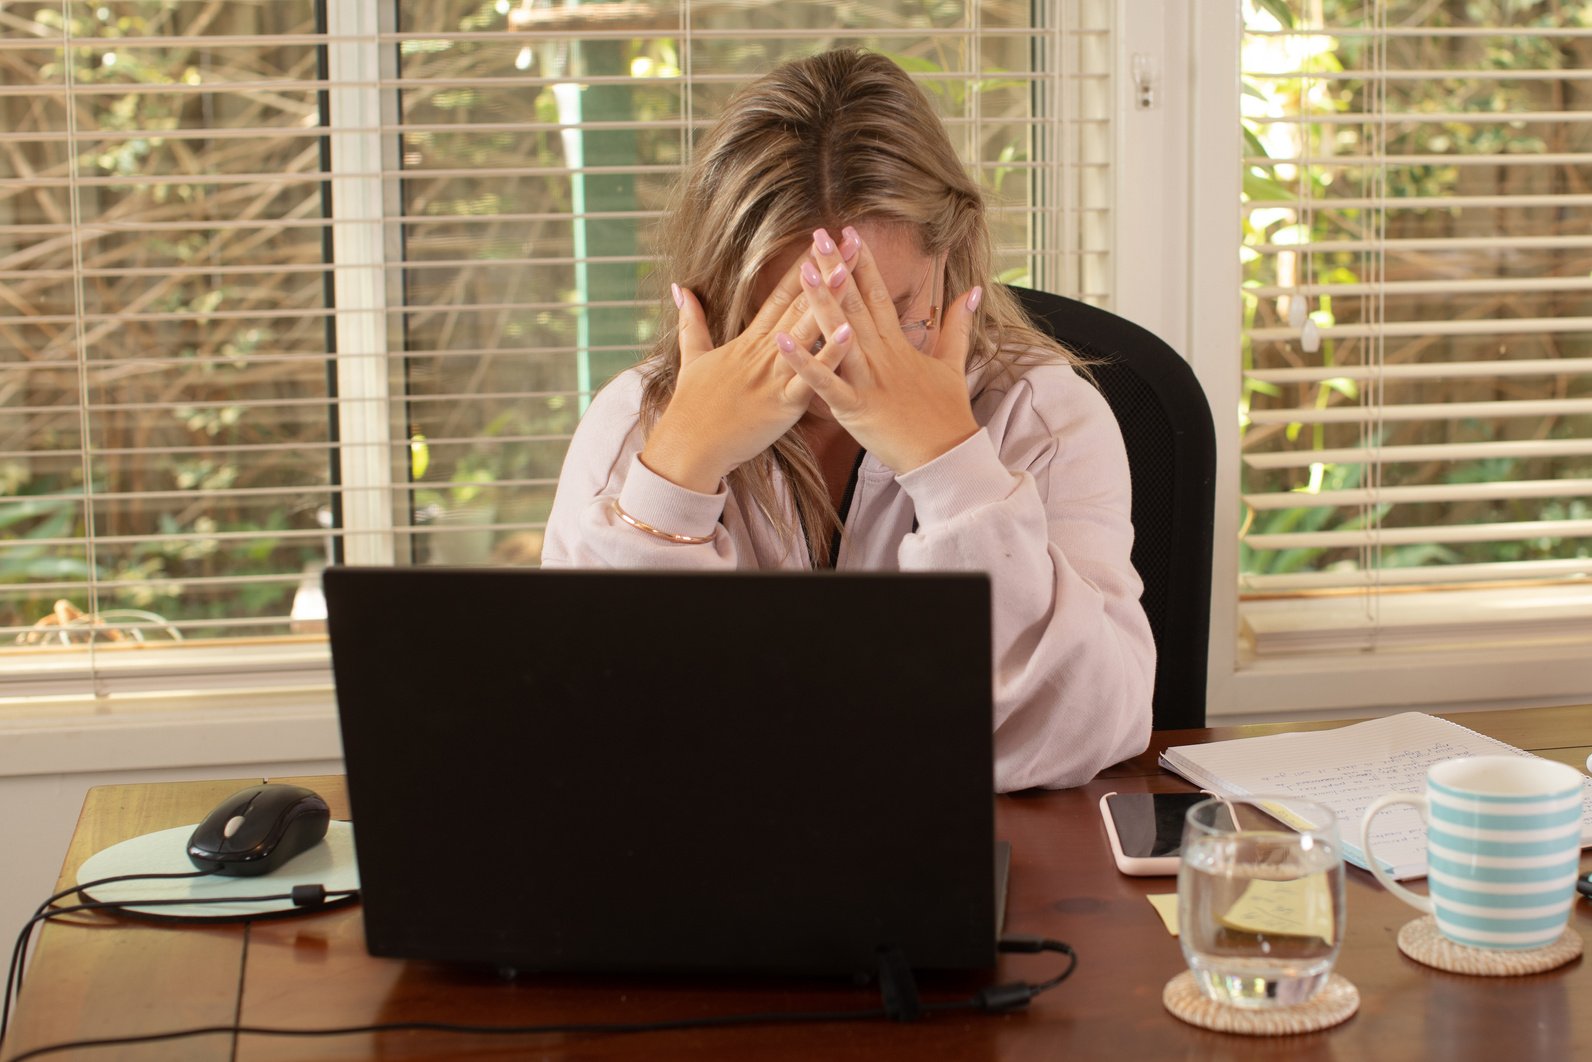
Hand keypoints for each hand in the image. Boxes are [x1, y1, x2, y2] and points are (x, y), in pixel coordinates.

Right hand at [640, 258, 847, 491]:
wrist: (687, 446)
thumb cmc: (691, 407)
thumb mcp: (690, 357)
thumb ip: (691, 321)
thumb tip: (680, 288)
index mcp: (748, 341)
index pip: (779, 295)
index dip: (801, 266)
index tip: (822, 242)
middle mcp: (764, 352)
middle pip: (798, 304)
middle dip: (825, 272)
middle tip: (850, 243)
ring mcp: (773, 376)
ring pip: (805, 332)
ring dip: (830, 300)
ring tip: (851, 271)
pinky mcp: (782, 403)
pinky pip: (810, 376)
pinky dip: (828, 355)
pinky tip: (849, 333)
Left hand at [778, 229, 981, 473]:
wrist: (946, 456)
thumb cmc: (947, 413)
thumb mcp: (954, 363)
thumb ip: (957, 325)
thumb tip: (973, 290)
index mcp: (898, 345)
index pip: (879, 295)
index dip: (864, 262)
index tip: (850, 232)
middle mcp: (881, 355)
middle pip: (856, 305)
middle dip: (837, 268)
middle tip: (818, 236)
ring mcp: (867, 380)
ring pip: (840, 335)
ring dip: (821, 303)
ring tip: (803, 271)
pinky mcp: (855, 407)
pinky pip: (824, 383)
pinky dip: (803, 363)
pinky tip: (781, 341)